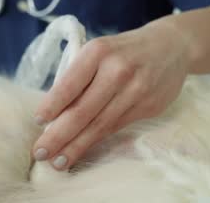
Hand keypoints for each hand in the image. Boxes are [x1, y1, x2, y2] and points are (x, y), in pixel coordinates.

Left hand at [32, 19, 191, 169]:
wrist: (171, 47)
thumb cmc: (122, 51)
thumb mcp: (98, 51)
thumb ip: (79, 76)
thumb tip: (53, 114)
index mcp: (98, 51)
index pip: (70, 83)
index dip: (52, 105)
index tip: (37, 121)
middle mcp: (117, 70)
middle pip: (83, 110)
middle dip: (58, 135)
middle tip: (40, 152)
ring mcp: (136, 90)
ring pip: (100, 125)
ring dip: (76, 146)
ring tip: (58, 162)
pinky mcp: (149, 107)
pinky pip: (116, 128)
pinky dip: (96, 142)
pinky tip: (82, 150)